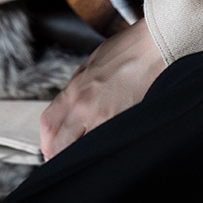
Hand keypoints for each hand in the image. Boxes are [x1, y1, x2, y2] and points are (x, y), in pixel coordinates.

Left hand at [39, 17, 166, 160]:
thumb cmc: (129, 48)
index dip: (46, 142)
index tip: (51, 147)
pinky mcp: (126, 125)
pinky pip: (106, 147)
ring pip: (81, 153)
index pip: (48, 126)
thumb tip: (68, 108)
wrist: (156, 45)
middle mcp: (85, 107)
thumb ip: (77, 87)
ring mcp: (106, 119)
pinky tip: (109, 147)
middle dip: (59, 155)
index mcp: (75, 89)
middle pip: (58, 147)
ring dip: (81, 156)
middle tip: (66, 157)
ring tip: (89, 154)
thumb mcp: (92, 62)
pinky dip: (104, 151)